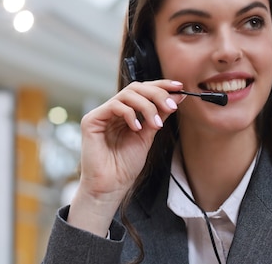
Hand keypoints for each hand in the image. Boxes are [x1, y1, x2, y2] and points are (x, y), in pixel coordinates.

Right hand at [67, 79, 184, 235]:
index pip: (142, 91)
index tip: (179, 88)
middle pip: (136, 88)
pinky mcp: (92, 120)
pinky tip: (137, 128)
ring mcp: (101, 114)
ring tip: (156, 124)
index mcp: (125, 113)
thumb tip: (176, 97)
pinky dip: (130, 114)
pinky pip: (114, 106)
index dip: (160, 86)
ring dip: (147, 106)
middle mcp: (112, 110)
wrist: (111, 186)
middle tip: (171, 106)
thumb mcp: (148, 136)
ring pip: (127, 94)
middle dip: (157, 94)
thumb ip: (159, 116)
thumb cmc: (125, 166)